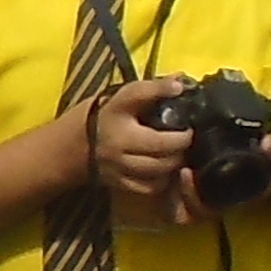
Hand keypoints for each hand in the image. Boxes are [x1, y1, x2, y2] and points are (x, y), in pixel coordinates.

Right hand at [86, 79, 201, 229]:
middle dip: (181, 145)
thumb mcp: (128, 95)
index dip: (178, 123)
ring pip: (158, 170)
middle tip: (188, 138)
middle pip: (162, 149)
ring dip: (174, 163)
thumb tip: (181, 83)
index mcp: (118, 115)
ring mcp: (116, 167)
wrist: (79, 141)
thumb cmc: (111, 114)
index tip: (190, 122)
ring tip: (178, 153)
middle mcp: (116, 144)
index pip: (155, 124)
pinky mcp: (118, 184)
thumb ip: (155, 88)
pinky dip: (162, 179)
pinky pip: (149, 187)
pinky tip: (164, 168)